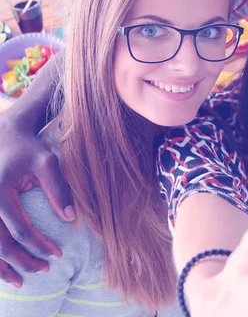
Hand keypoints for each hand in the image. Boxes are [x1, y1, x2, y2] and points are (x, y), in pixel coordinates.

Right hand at [0, 113, 73, 287]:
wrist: (5, 134)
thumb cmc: (29, 149)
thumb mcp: (47, 162)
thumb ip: (59, 189)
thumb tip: (71, 218)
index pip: (21, 230)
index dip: (40, 246)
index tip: (58, 254)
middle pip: (1, 244)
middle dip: (23, 261)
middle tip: (45, 271)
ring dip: (2, 267)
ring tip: (21, 282)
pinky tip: (3, 271)